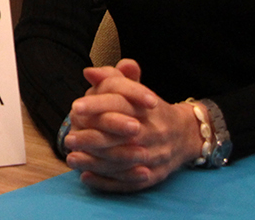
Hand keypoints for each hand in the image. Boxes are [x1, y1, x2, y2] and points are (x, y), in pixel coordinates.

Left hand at [62, 59, 203, 191]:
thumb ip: (113, 78)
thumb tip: (89, 72)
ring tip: (71, 159)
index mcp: (146, 107)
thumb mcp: (134, 89)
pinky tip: (86, 177)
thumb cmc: (150, 109)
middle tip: (69, 139)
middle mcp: (152, 131)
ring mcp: (155, 156)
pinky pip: (130, 182)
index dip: (97, 104)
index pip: (120, 103)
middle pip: (120, 136)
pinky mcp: (154, 176)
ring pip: (122, 162)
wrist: (186, 134)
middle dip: (92, 138)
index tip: (75, 108)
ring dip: (94, 162)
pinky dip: (107, 182)